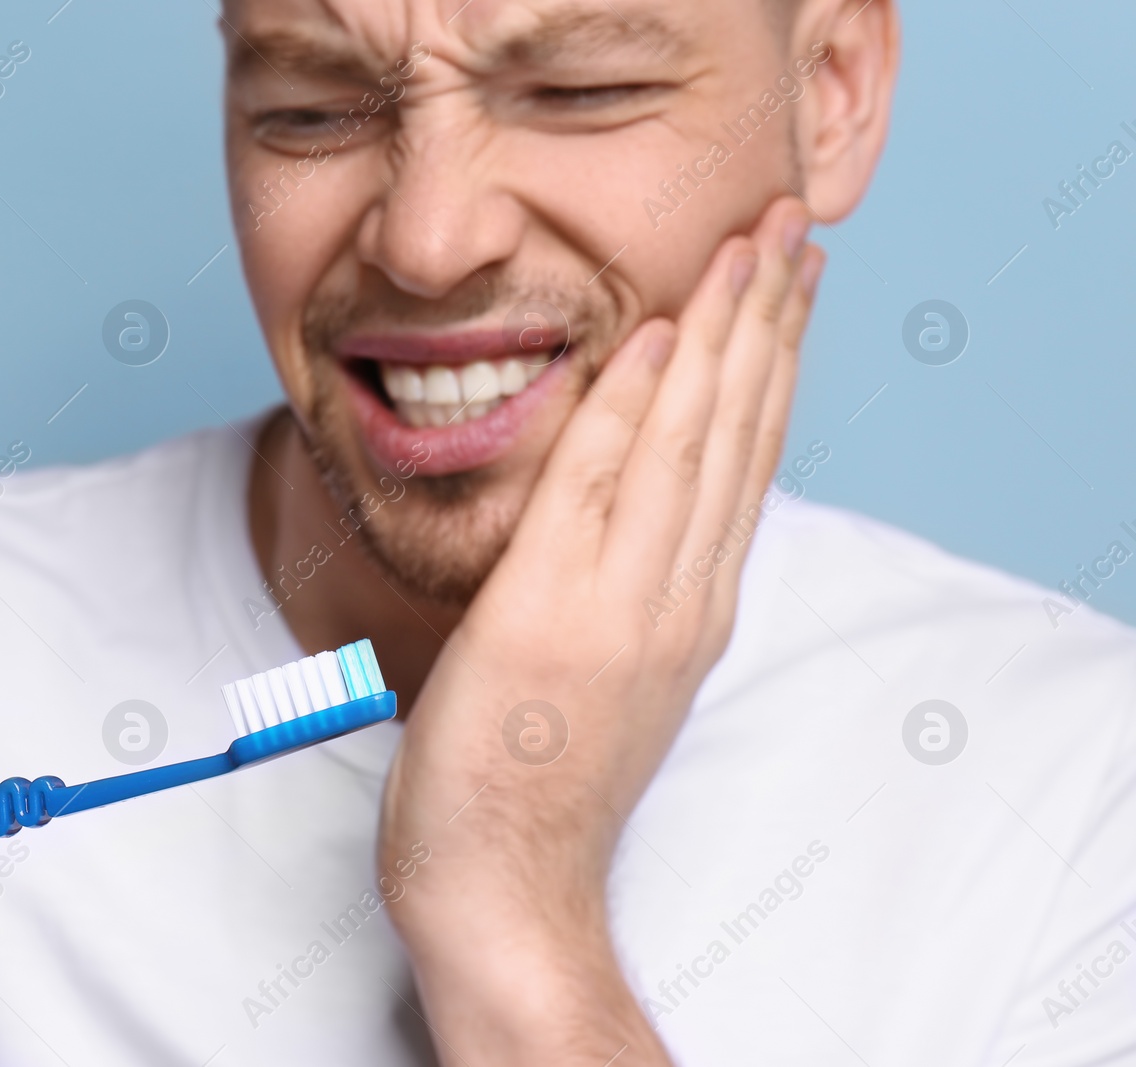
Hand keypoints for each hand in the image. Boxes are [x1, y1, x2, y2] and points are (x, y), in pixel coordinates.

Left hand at [379, 197, 823, 1064]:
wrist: (501, 884)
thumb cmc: (533, 785)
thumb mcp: (605, 678)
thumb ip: (626, 594)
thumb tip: (623, 520)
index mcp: (686, 610)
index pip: (742, 463)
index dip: (769, 366)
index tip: (785, 286)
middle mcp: (675, 598)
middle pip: (736, 435)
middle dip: (766, 322)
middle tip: (792, 225)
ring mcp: (623, 606)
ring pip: (689, 443)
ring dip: (722, 334)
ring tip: (753, 244)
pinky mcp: (553, 616)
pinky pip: (598, 487)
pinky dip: (633, 404)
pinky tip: (656, 334)